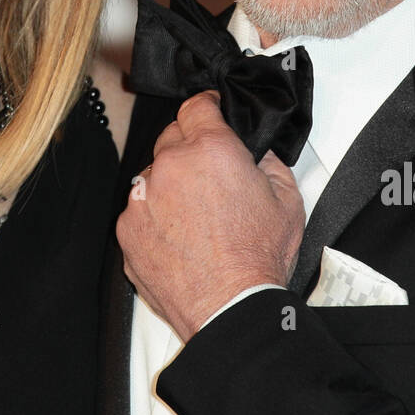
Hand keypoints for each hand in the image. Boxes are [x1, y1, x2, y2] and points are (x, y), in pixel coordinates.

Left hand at [116, 90, 304, 341]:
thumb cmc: (257, 259)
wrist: (229, 309)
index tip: (209, 112)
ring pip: (153, 174)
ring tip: (195, 216)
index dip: (207, 107)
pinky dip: (153, 216)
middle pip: (172, 136)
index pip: (197, 106)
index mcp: (211, 150)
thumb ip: (268, 161)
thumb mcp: (287, 199)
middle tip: (210, 175)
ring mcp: (144, 197)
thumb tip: (255, 150)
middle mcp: (171, 166)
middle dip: (189, 148)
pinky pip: (138, 209)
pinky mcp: (127, 228)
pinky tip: (178, 237)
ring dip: (169, 183)